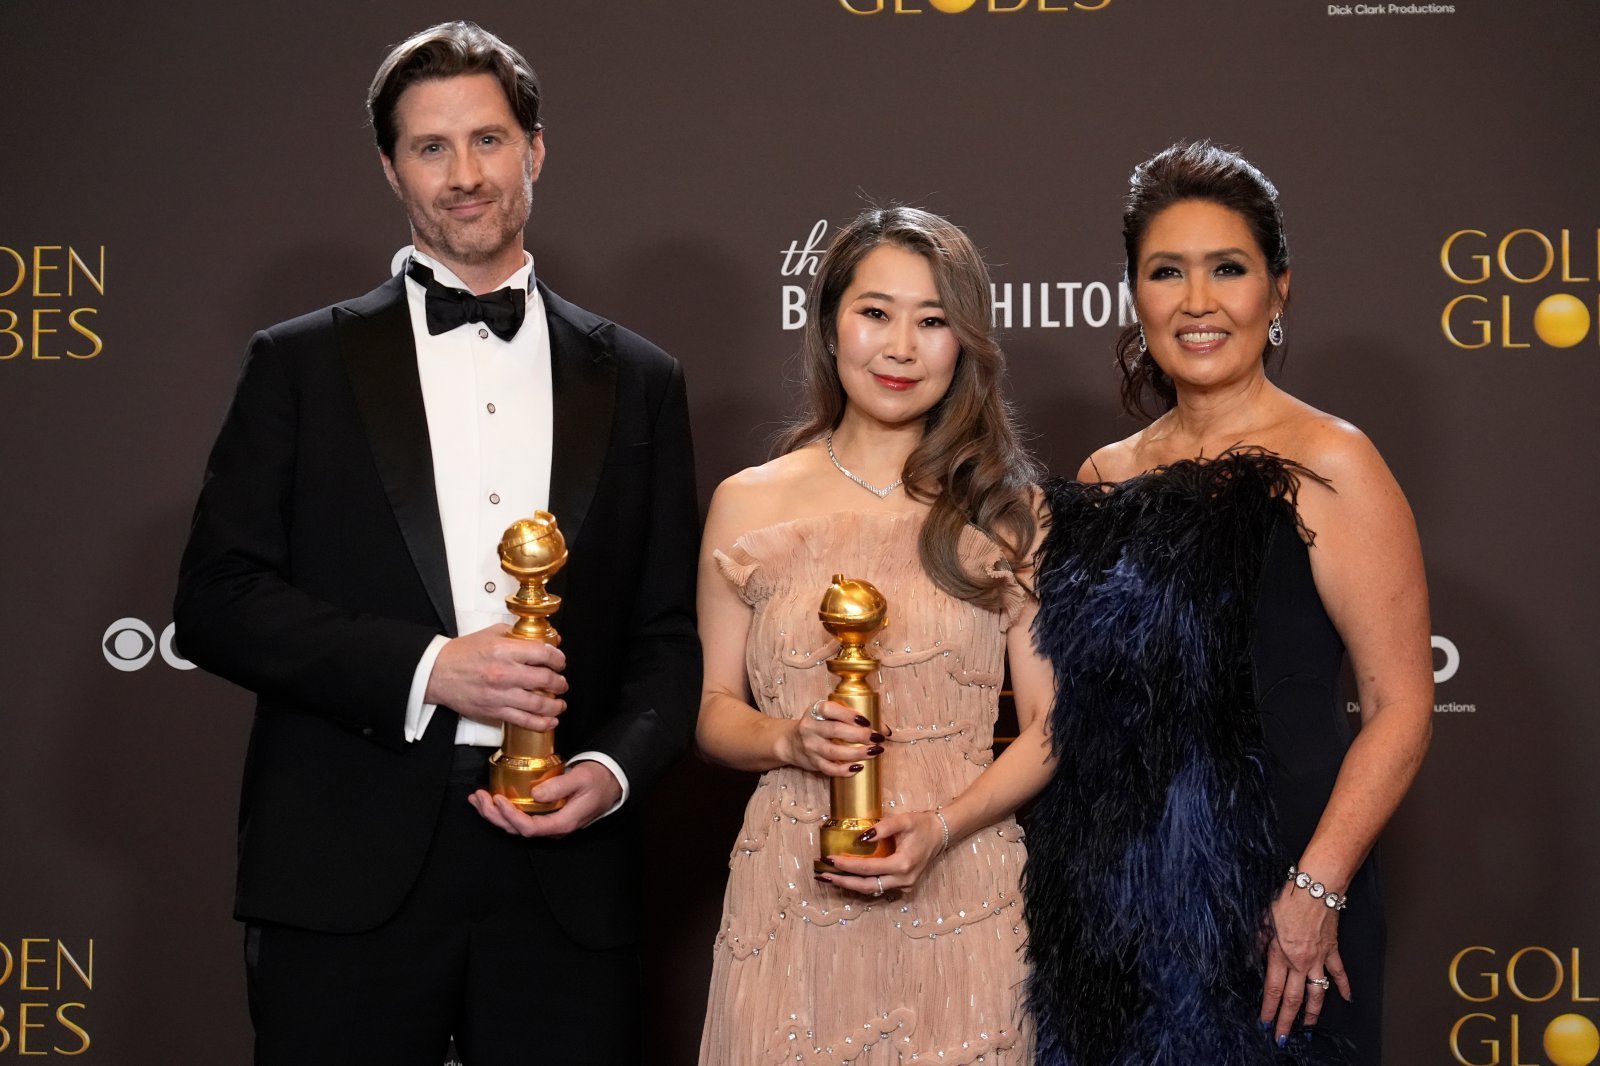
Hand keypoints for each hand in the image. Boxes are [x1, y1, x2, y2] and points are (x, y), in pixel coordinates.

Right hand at [425, 624, 567, 731]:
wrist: (437, 673)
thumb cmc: (463, 653)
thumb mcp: (491, 634)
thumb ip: (520, 636)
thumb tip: (549, 640)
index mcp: (504, 650)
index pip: (543, 654)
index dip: (558, 658)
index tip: (559, 662)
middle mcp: (504, 673)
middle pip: (545, 679)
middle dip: (560, 682)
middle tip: (561, 682)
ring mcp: (500, 695)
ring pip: (539, 703)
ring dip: (555, 704)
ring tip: (559, 703)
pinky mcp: (494, 712)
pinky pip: (524, 721)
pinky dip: (542, 723)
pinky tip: (551, 720)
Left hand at [468, 761, 621, 838]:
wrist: (609, 782)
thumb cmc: (597, 780)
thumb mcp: (582, 778)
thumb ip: (560, 786)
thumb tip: (536, 793)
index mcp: (563, 823)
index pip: (529, 828)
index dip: (510, 816)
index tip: (498, 799)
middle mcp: (552, 828)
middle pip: (517, 830)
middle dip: (494, 815)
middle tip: (479, 797)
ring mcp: (547, 823)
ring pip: (515, 826)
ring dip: (493, 813)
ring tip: (477, 798)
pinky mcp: (544, 816)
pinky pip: (519, 818)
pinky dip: (501, 809)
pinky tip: (490, 799)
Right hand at [781, 699, 888, 777]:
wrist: (791, 742)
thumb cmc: (819, 725)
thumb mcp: (830, 715)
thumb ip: (854, 718)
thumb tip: (886, 730)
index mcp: (815, 710)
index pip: (830, 709)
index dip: (848, 714)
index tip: (866, 720)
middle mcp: (810, 727)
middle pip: (835, 731)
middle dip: (859, 735)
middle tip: (876, 738)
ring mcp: (810, 746)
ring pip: (833, 751)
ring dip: (857, 753)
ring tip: (874, 752)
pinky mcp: (813, 762)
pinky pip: (829, 769)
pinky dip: (845, 770)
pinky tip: (858, 768)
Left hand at [815, 811, 944, 896]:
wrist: (940, 834)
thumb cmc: (921, 825)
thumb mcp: (903, 820)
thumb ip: (882, 827)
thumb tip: (861, 838)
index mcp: (903, 864)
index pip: (868, 868)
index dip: (847, 865)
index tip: (829, 859)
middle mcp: (903, 880)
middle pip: (866, 886)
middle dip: (843, 881)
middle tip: (823, 875)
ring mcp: (904, 886)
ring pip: (871, 890)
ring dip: (850, 885)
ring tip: (830, 878)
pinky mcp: (903, 887)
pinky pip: (878, 888)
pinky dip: (862, 884)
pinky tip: (847, 878)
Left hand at [1260, 888, 1351, 1043]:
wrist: (1316, 887)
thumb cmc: (1288, 898)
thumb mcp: (1264, 918)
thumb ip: (1260, 940)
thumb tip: (1255, 954)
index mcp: (1280, 953)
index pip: (1273, 989)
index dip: (1269, 1008)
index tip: (1265, 1022)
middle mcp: (1300, 961)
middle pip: (1293, 998)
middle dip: (1286, 1020)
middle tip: (1282, 1037)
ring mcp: (1319, 958)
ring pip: (1317, 993)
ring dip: (1312, 1012)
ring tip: (1307, 1027)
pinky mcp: (1332, 950)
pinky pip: (1339, 973)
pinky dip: (1344, 986)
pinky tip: (1348, 999)